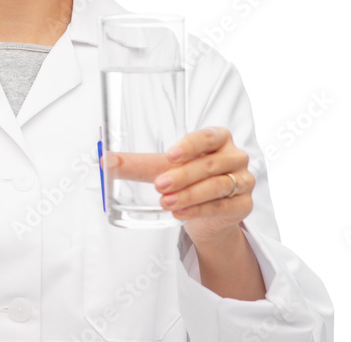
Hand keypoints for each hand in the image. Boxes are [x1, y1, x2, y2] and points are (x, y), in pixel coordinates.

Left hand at [105, 126, 253, 245]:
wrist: (208, 215)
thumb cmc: (187, 180)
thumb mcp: (161, 169)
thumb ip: (136, 164)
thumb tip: (106, 161)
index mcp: (219, 139)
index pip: (209, 136)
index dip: (191, 145)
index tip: (170, 154)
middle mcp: (235, 157)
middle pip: (210, 165)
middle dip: (183, 176)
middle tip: (159, 185)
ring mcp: (243, 181)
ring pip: (217, 186)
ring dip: (189, 195)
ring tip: (165, 202)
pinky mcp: (244, 205)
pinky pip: (222, 206)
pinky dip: (199, 210)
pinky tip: (180, 213)